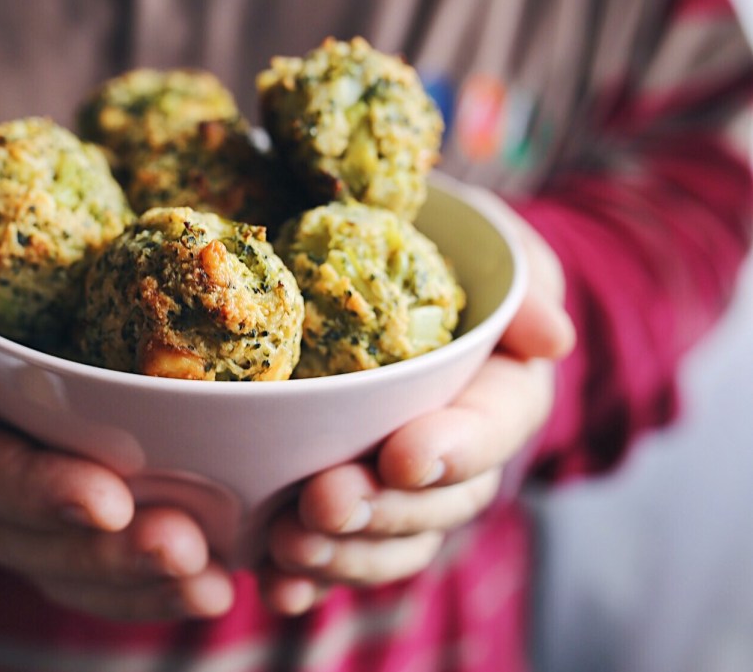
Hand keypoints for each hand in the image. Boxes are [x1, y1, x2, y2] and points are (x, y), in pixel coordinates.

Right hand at [0, 213, 234, 620]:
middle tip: (183, 550)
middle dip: (102, 553)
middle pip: (24, 538)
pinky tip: (214, 586)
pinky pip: (91, 567)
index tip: (108, 500)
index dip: (34, 489)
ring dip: (135, 583)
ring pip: (61, 567)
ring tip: (210, 585)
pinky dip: (146, 586)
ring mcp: (7, 505)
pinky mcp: (53, 513)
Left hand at [259, 212, 575, 614]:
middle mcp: (456, 457)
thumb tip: (554, 338)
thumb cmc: (442, 253)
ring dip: (342, 554)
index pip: (491, 432)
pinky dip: (308, 579)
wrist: (367, 273)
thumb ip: (528, 283)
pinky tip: (275, 584)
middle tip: (323, 502)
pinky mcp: (348, 505)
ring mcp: (401, 490)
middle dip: (383, 512)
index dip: (454, 450)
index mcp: (497, 396)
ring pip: (387, 542)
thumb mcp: (493, 246)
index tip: (403, 453)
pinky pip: (336, 556)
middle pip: (434, 504)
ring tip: (287, 543)